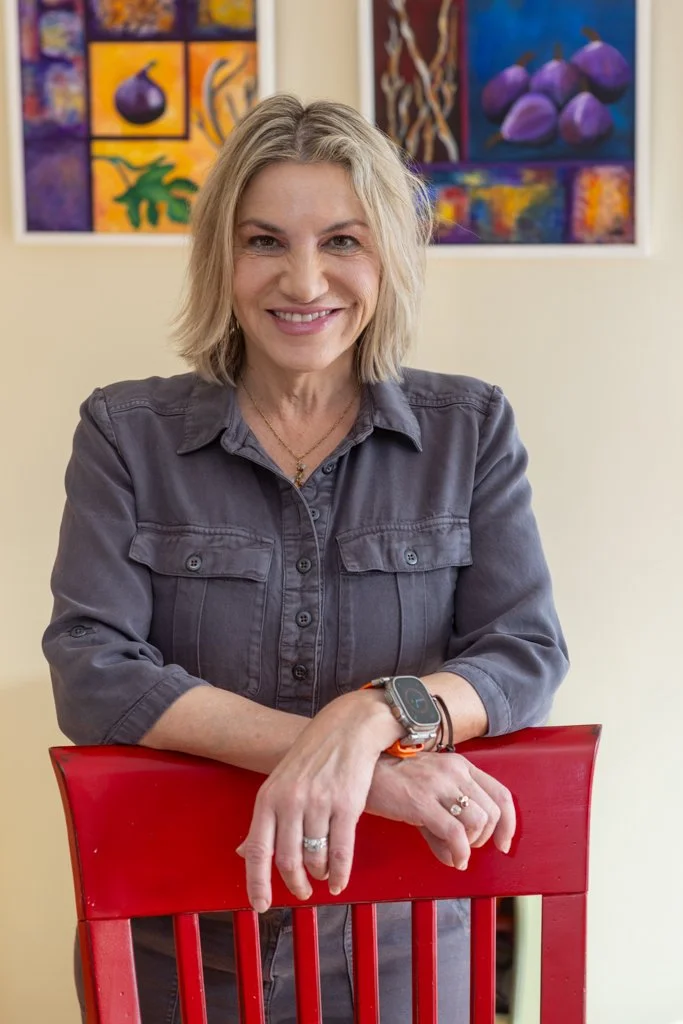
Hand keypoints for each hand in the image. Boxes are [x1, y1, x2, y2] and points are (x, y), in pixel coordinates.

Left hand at [236, 690, 402, 911]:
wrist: (349, 727)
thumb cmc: (314, 754)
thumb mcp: (280, 781)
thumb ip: (266, 817)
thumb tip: (244, 852)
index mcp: (268, 797)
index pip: (257, 849)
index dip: (257, 883)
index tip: (261, 905)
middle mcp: (290, 801)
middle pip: (287, 861)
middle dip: (294, 884)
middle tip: (301, 892)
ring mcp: (319, 804)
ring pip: (315, 858)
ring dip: (318, 874)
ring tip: (322, 874)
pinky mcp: (346, 805)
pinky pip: (340, 853)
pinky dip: (339, 874)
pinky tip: (339, 881)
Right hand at [366, 751, 515, 870]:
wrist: (362, 772)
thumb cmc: (393, 782)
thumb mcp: (427, 794)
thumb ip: (444, 824)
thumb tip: (456, 857)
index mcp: (460, 765)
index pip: (501, 793)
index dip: (509, 823)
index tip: (503, 842)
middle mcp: (454, 771)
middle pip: (493, 811)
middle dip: (486, 838)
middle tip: (468, 847)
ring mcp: (438, 785)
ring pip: (478, 822)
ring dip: (472, 845)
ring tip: (456, 851)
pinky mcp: (422, 802)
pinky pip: (456, 834)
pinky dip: (460, 853)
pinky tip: (452, 859)